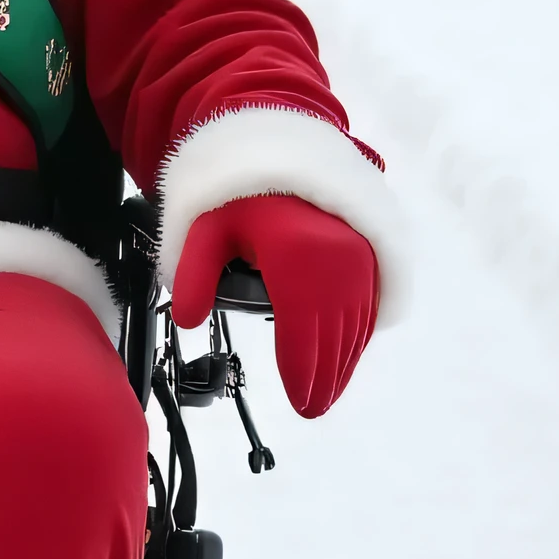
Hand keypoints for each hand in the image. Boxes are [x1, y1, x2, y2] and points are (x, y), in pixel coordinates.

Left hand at [170, 193, 377, 419]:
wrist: (287, 150)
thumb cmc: (244, 194)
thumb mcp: (207, 230)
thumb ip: (194, 276)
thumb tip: (188, 320)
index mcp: (296, 255)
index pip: (301, 328)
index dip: (302, 370)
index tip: (299, 400)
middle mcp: (337, 258)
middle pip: (332, 333)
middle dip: (324, 376)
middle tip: (313, 408)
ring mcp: (359, 255)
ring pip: (355, 323)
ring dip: (344, 362)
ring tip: (328, 393)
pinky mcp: (370, 252)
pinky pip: (369, 304)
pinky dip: (360, 335)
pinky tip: (349, 356)